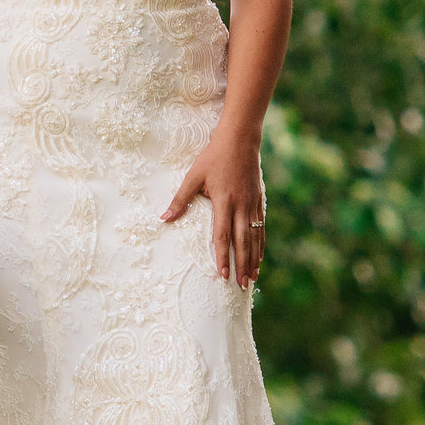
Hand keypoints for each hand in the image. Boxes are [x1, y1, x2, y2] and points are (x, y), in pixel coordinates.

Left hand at [159, 130, 266, 285]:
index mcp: (223, 201)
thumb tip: (163, 218)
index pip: (222, 236)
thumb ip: (180, 199)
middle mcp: (241, 206)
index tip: (222, 275)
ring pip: (254, 237)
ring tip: (252, 278)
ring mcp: (252, 204)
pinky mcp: (259, 200)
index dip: (222, 256)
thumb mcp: (194, 176)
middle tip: (242, 285)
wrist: (240, 139)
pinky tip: (259, 256)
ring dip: (253, 259)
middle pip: (242, 241)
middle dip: (241, 265)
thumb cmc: (213, 157)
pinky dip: (260, 244)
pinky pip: (261, 227)